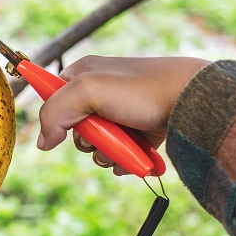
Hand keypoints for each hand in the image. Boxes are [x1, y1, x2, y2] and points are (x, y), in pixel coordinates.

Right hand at [36, 56, 208, 173]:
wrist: (192, 101)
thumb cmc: (142, 89)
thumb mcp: (87, 91)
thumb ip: (54, 113)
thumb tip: (43, 143)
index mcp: (84, 74)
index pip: (53, 97)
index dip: (56, 116)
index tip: (65, 125)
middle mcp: (101, 93)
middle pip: (74, 129)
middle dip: (86, 140)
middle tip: (102, 133)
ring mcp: (121, 114)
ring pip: (96, 146)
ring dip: (105, 154)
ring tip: (123, 147)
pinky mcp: (139, 132)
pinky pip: (118, 155)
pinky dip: (123, 161)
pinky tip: (134, 157)